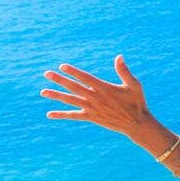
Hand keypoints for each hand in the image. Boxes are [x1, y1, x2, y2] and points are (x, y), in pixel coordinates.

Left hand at [39, 56, 155, 137]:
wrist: (136, 123)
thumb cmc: (136, 102)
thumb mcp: (134, 85)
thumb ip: (124, 71)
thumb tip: (119, 56)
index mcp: (105, 88)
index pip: (85, 78)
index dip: (74, 72)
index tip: (62, 66)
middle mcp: (96, 98)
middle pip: (74, 87)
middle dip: (60, 80)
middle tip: (47, 73)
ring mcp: (92, 108)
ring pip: (71, 101)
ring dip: (56, 96)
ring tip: (43, 92)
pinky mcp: (91, 117)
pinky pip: (74, 115)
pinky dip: (61, 115)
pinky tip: (49, 114)